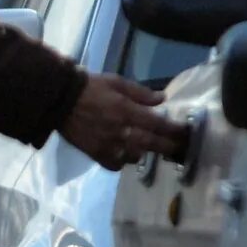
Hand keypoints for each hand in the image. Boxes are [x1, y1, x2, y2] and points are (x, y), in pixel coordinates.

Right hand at [60, 71, 182, 169]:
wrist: (61, 100)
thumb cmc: (91, 87)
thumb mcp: (117, 82)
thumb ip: (141, 93)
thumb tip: (163, 99)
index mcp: (126, 111)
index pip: (158, 124)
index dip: (174, 130)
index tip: (185, 132)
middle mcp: (120, 131)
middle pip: (152, 144)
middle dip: (168, 146)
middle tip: (179, 147)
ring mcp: (108, 146)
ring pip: (135, 156)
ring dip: (144, 152)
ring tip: (148, 147)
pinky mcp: (96, 155)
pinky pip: (116, 165)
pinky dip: (124, 161)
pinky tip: (125, 154)